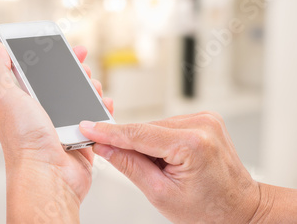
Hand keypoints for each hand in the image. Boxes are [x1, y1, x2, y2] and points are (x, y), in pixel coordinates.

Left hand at [0, 42, 113, 221]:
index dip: (48, 57)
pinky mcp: (79, 138)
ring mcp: (61, 126)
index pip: (35, 73)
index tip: (61, 47)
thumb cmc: (24, 140)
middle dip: (75, 71)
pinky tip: (103, 103)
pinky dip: (101, 109)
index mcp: (22, 102)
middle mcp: (40, 114)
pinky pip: (94, 118)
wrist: (49, 175)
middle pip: (61, 84)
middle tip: (83, 67)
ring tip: (94, 86)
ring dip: (90, 88)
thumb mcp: (5, 97)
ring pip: (80, 98)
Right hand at [79, 112, 260, 222]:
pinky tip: (172, 159)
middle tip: (144, 171)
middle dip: (134, 146)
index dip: (108, 132)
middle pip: (146, 129)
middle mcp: (201, 125)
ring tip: (166, 170)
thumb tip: (105, 147)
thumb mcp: (160, 194)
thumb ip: (129, 165)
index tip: (88, 128)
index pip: (138, 133)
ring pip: (156, 126)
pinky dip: (162, 141)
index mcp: (192, 144)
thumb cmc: (209, 210)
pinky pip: (168, 125)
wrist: (240, 209)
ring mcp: (205, 119)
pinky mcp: (205, 118)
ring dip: (150, 145)